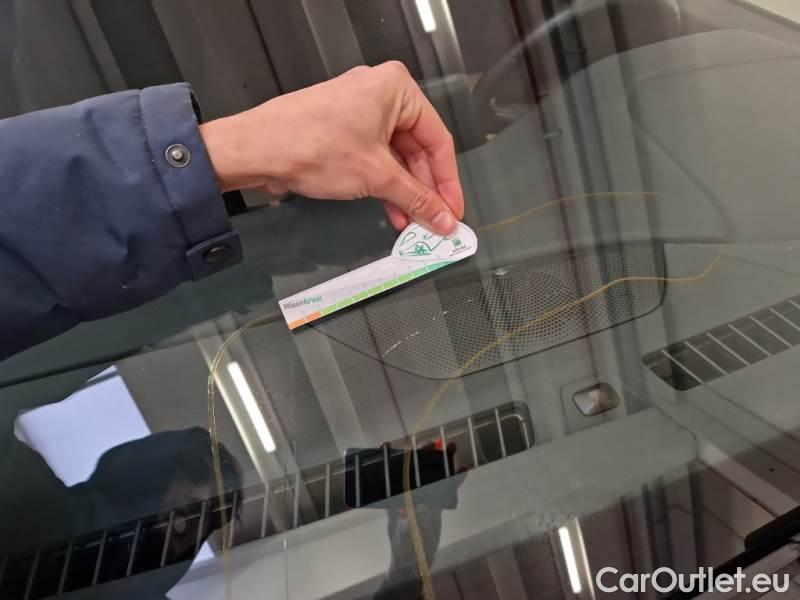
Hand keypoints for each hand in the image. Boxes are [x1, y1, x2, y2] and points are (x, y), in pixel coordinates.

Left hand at [199, 61, 463, 234]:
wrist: (257, 150)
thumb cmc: (310, 145)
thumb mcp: (376, 176)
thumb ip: (416, 198)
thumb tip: (443, 217)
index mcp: (396, 90)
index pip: (438, 140)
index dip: (447, 182)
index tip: (453, 210)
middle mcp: (380, 95)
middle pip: (417, 150)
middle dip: (424, 190)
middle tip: (436, 222)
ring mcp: (359, 113)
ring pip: (395, 158)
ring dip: (404, 193)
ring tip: (413, 225)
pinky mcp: (342, 132)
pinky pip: (375, 160)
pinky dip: (384, 186)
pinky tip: (392, 211)